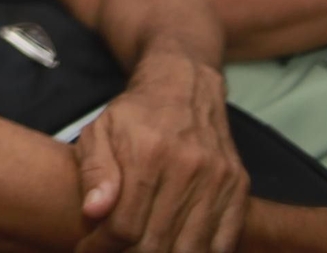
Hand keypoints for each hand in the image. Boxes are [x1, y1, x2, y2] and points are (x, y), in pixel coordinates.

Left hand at [72, 51, 245, 252]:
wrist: (184, 89)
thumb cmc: (134, 114)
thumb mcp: (99, 131)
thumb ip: (94, 171)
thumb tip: (93, 212)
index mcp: (147, 155)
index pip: (124, 226)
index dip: (102, 247)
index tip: (88, 249)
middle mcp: (187, 169)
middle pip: (157, 243)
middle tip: (113, 252)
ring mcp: (218, 181)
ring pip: (191, 249)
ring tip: (140, 250)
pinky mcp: (238, 188)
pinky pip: (223, 242)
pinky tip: (175, 247)